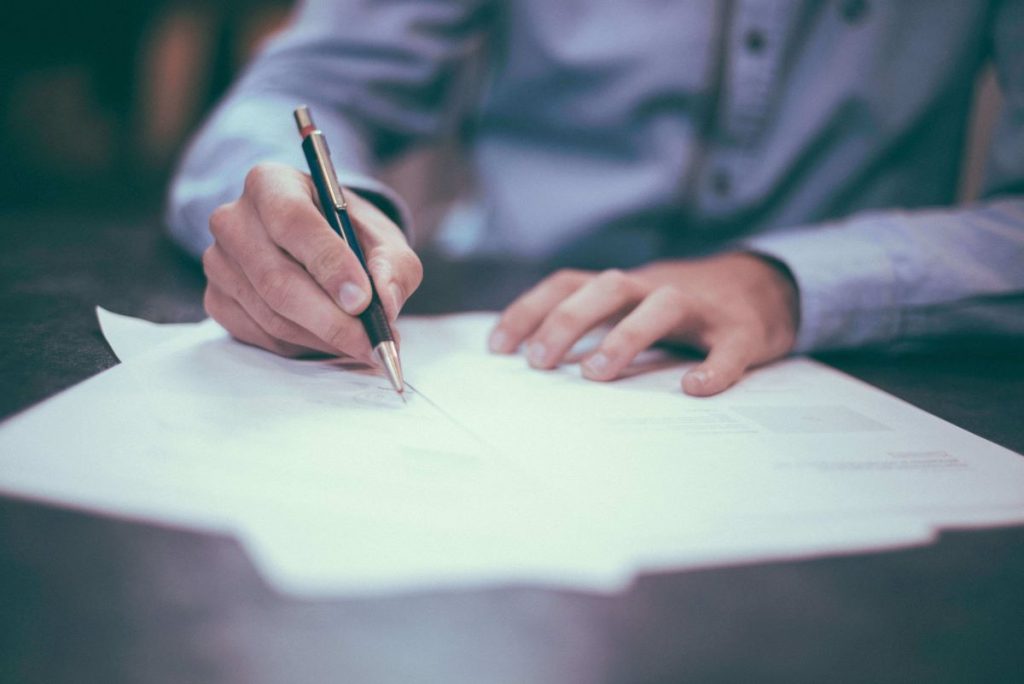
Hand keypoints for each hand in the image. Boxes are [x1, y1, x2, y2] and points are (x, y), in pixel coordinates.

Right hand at [201, 162, 421, 360]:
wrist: (318, 244)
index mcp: (271, 184)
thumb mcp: (383, 238)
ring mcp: (219, 262)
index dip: (329, 264)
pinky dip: (303, 346)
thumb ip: (393, 266)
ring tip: (363, 343)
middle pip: (277, 279)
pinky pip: (262, 335)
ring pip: (272, 315)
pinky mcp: (217, 300)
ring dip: (323, 338)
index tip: (362, 300)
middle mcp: (234, 219)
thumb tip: (385, 303)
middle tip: (372, 342)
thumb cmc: (349, 235)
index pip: (293, 222)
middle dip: (331, 319)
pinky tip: (330, 339)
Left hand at [488, 253, 798, 395]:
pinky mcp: (743, 331)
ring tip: (596, 374)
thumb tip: (533, 362)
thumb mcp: (632, 307)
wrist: (765, 287)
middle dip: (568, 321)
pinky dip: (714, 367)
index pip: (568, 284)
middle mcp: (656, 288)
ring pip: (662, 306)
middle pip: (607, 287)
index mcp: (625, 287)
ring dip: (625, 336)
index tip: (497, 347)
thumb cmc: (682, 309)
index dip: (530, 310)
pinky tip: (695, 388)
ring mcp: (701, 308)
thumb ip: (593, 326)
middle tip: (538, 362)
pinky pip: (729, 347)